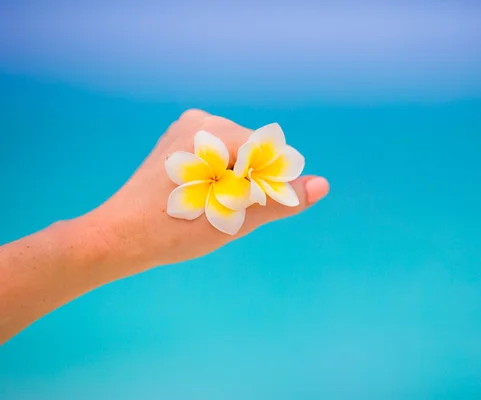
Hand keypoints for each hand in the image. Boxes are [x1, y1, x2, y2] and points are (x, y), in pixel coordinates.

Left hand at [82, 110, 328, 277]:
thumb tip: (323, 185)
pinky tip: (201, 196)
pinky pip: (218, 155)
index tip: (239, 213)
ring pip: (238, 154)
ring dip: (236, 181)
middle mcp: (202, 120)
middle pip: (254, 152)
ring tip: (208, 206)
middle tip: (220, 213)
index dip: (265, 189)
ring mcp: (188, 127)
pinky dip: (221, 175)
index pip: (268, 155)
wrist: (121, 236)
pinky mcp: (180, 140)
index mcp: (215, 132)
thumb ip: (280, 198)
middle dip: (250, 184)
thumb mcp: (236, 217)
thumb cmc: (176, 229)